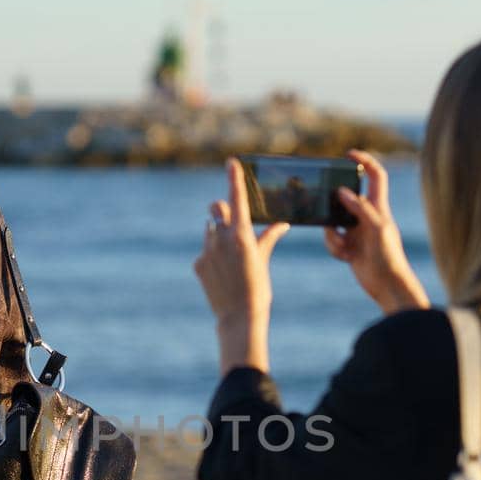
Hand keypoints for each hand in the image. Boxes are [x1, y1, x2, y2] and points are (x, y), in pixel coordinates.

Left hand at [194, 158, 290, 373]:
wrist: (239, 317)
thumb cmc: (258, 288)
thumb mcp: (264, 260)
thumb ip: (268, 237)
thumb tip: (282, 223)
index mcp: (242, 235)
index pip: (236, 198)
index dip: (234, 178)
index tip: (231, 162)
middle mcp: (221, 238)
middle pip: (215, 208)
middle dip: (221, 209)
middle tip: (229, 218)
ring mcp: (207, 251)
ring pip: (210, 230)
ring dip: (218, 234)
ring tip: (230, 256)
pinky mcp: (198, 264)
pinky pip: (205, 251)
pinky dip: (212, 256)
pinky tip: (222, 273)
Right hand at [324, 150, 429, 312]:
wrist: (387, 286)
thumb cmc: (389, 256)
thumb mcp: (377, 228)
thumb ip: (360, 208)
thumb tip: (341, 192)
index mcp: (378, 207)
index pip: (375, 176)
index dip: (364, 161)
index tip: (348, 154)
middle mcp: (367, 216)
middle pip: (346, 199)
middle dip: (334, 203)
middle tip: (325, 204)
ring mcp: (357, 232)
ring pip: (334, 222)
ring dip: (332, 234)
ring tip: (343, 246)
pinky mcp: (349, 247)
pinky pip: (332, 241)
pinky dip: (334, 248)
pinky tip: (346, 257)